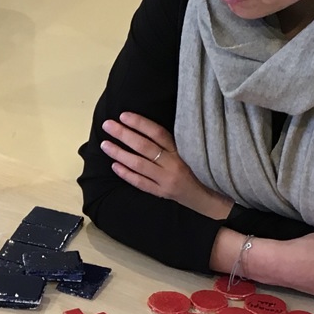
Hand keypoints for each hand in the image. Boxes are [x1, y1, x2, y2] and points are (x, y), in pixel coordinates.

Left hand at [100, 113, 231, 218]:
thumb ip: (169, 142)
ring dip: (120, 153)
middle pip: (144, 146)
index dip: (140, 123)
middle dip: (123, 134)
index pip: (157, 133)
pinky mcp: (162, 193)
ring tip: (105, 144)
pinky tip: (114, 165)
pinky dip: (126, 174)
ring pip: (139, 164)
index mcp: (180, 150)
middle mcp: (173, 164)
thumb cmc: (196, 169)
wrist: (208, 197)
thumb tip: (143, 127)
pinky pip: (140, 183)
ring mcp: (166, 180)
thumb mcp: (187, 152)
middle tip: (107, 125)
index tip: (123, 115)